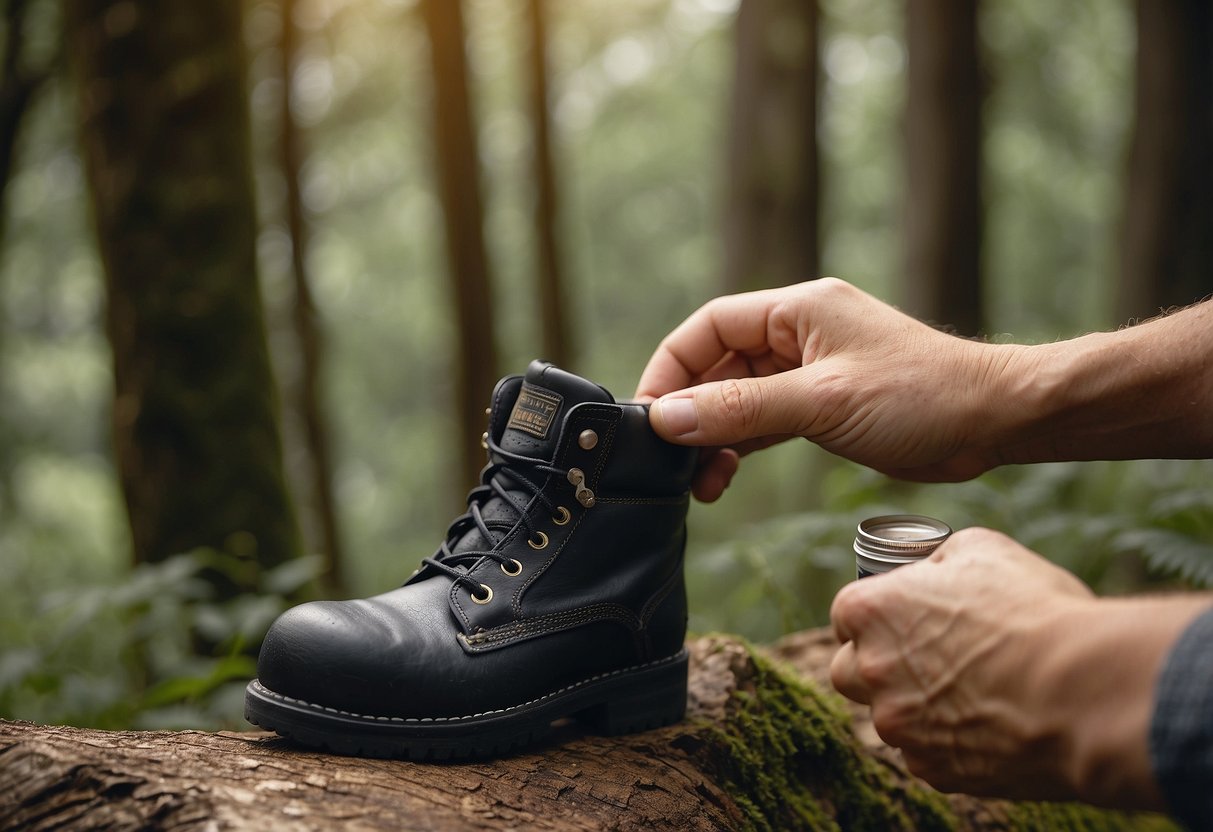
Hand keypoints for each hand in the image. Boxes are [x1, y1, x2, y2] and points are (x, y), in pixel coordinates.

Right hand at [635, 279, 1028, 500]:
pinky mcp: (822, 405)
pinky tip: (725, 476)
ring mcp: (809, 370)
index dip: (671, 368)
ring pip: (738, 399)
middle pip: (717, 367)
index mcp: (796, 310)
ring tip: (701, 482)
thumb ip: (741, 409)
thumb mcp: (821, 402)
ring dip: (714, 437)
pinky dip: (741, 447)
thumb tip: (666, 418)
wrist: (994, 421)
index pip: (708, 327)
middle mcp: (797, 333)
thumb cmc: (922, 396)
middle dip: (690, 413)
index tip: (649, 414)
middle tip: (671, 461)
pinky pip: (764, 421)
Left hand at [829, 527, 1205, 808]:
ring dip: (917, 707)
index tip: (906, 618)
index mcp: (870, 612)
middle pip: (851, 671)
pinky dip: (951, 743)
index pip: (848, 615)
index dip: (878, 616)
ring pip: (891, 718)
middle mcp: (870, 672)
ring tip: (974, 692)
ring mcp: (899, 726)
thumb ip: (940, 560)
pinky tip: (992, 724)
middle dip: (878, 665)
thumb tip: (934, 570)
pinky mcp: (934, 770)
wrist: (1081, 692)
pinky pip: (928, 755)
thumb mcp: (983, 550)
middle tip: (928, 658)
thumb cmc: (1033, 611)